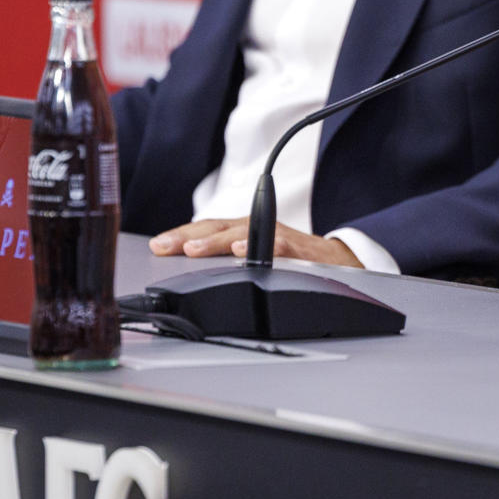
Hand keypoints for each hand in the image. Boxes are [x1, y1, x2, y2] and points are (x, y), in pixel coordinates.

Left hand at [148, 217, 363, 267]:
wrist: (342, 263)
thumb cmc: (296, 260)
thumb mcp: (259, 257)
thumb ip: (229, 263)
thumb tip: (193, 271)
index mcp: (245, 230)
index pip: (208, 229)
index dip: (181, 235)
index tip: (156, 246)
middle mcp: (258, 228)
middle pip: (218, 227)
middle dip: (188, 236)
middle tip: (162, 246)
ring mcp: (278, 236)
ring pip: (243, 233)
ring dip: (215, 241)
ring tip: (191, 249)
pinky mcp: (298, 250)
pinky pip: (278, 246)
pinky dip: (260, 247)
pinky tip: (242, 252)